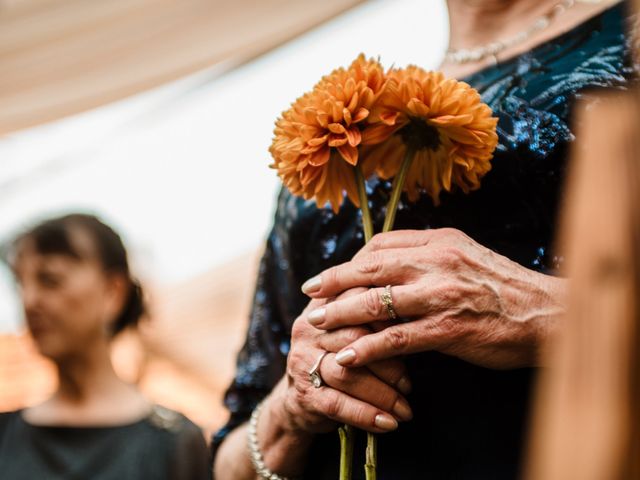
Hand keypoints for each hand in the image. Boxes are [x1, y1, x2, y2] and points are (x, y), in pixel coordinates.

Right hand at [276, 290, 412, 434]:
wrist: (298, 400)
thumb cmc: (336, 358)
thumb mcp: (347, 330)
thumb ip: (371, 317)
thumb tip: (417, 318)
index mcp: (323, 307)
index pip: (355, 297)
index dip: (385, 314)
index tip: (410, 331)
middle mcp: (309, 330)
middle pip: (354, 336)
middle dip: (389, 361)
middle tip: (409, 383)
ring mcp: (303, 362)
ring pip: (347, 374)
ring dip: (382, 393)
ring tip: (404, 408)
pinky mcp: (304, 395)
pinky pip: (338, 404)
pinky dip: (367, 415)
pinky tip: (389, 424)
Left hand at [301, 229, 565, 368]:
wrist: (548, 314)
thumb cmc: (504, 288)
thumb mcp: (466, 256)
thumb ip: (428, 256)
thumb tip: (388, 263)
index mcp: (440, 240)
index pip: (381, 244)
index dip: (351, 260)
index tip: (333, 274)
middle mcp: (437, 261)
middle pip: (370, 268)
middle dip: (334, 280)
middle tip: (309, 292)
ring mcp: (442, 295)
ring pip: (376, 302)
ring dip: (341, 314)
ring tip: (317, 323)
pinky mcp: (448, 329)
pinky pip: (396, 339)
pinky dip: (366, 349)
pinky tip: (346, 358)